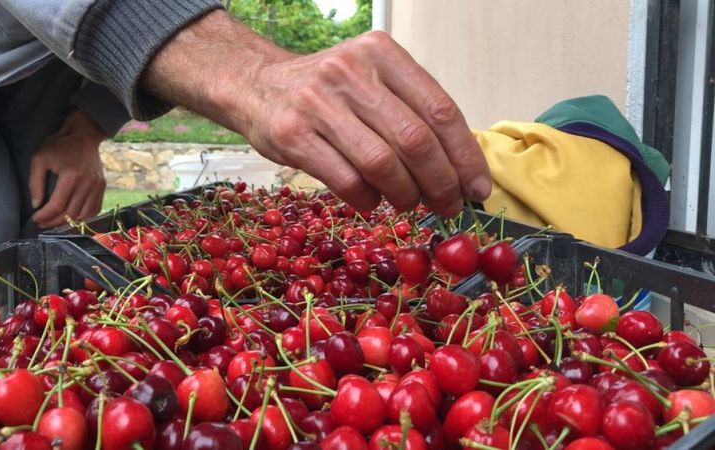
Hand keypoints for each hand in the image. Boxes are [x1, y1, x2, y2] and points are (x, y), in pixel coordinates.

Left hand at [29, 109, 106, 228]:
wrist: (84, 135)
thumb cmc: (59, 145)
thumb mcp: (39, 159)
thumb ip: (35, 183)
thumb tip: (36, 205)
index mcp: (71, 176)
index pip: (57, 205)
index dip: (45, 215)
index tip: (35, 219)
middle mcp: (87, 183)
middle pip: (70, 213)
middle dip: (54, 222)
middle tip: (42, 223)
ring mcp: (97, 186)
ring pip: (83, 215)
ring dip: (68, 222)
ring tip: (55, 222)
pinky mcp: (102, 187)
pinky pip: (94, 210)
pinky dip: (83, 218)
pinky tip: (72, 217)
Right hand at [142, 10, 490, 216]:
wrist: (256, 85)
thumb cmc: (328, 91)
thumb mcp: (371, 80)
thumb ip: (411, 110)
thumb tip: (459, 168)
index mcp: (381, 53)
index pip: (440, 110)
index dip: (465, 156)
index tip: (477, 188)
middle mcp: (351, 71)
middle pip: (415, 140)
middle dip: (441, 184)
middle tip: (448, 206)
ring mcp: (318, 102)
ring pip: (382, 164)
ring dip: (405, 195)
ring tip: (407, 203)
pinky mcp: (292, 134)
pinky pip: (347, 180)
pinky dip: (368, 199)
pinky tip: (371, 200)